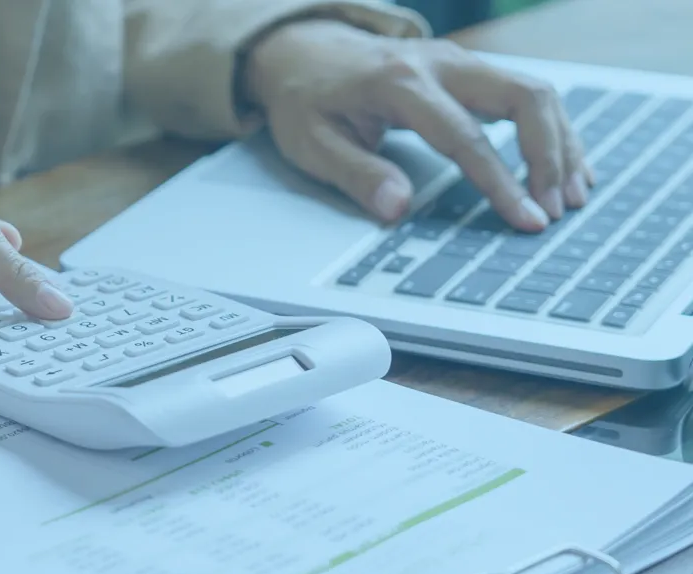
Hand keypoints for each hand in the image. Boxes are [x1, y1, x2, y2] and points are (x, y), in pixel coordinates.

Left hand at [244, 19, 591, 231]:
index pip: (465, 137)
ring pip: (534, 91)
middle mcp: (440, 64)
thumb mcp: (311, 143)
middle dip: (549, 156)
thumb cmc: (306, 100)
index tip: (526, 220)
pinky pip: (525, 93)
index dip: (501, 182)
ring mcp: (459, 62)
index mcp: (399, 83)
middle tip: (557, 209)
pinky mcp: (469, 70)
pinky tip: (565, 166)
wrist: (303, 51)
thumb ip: (356, 174)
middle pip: (523, 97)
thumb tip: (397, 209)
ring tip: (572, 195)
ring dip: (561, 143)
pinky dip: (552, 130)